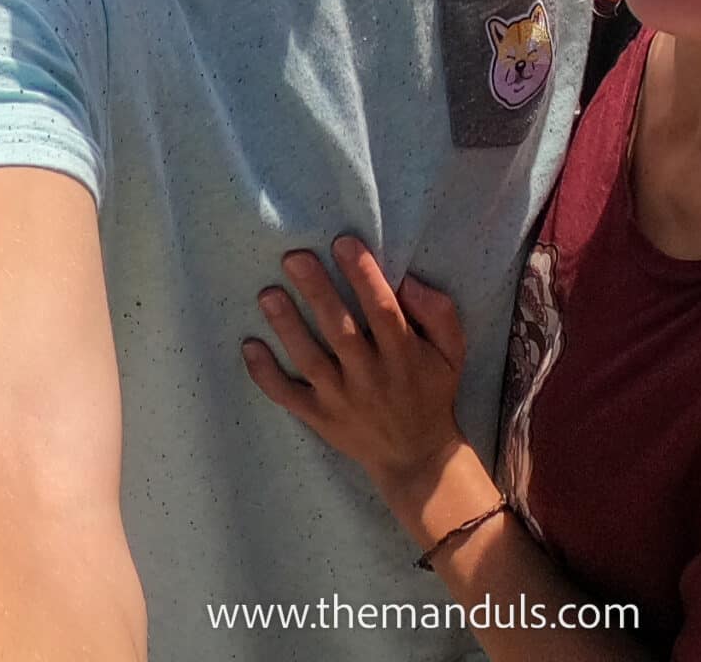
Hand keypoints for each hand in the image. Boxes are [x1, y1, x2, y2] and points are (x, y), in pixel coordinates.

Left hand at [242, 236, 469, 513]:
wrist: (415, 459)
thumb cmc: (431, 392)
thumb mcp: (452, 352)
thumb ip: (439, 312)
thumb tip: (408, 281)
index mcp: (403, 355)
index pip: (383, 310)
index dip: (364, 275)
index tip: (343, 242)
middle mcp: (370, 376)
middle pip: (340, 330)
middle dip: (317, 292)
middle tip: (294, 257)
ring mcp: (340, 400)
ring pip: (310, 360)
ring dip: (287, 326)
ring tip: (268, 294)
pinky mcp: (319, 418)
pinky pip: (288, 396)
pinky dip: (266, 375)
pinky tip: (248, 346)